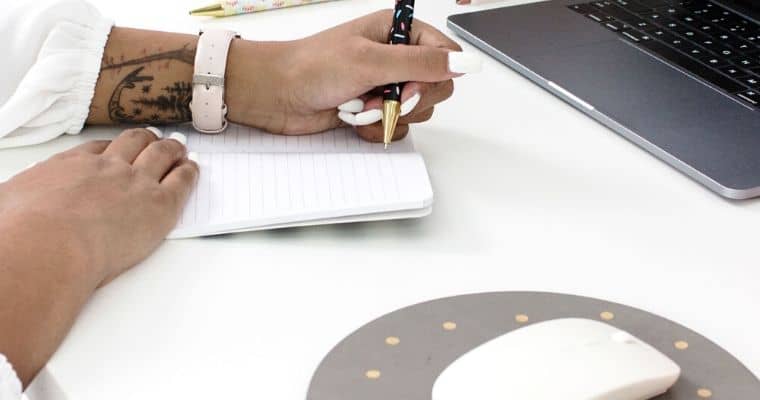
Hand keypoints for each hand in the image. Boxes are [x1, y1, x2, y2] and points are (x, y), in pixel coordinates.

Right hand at [0, 127, 197, 285]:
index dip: (112, 148)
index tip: (117, 149)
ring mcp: (136, 183)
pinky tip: (193, 169)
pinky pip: (182, 181)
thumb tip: (10, 202)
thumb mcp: (8, 202)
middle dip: (146, 140)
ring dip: (173, 150)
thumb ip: (16, 199)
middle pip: (134, 144)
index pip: (97, 149)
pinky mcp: (159, 205)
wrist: (49, 245)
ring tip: (180, 148)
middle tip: (155, 140)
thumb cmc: (21, 230)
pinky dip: (189, 172)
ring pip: (161, 155)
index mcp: (70, 166)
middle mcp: (107, 168)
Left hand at [225, 10, 480, 141]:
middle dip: (408, 101)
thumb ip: (423, 63)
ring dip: (387, 116)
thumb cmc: (313, 67)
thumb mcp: (371, 60)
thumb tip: (466, 63)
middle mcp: (395, 57)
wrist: (274, 94)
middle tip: (384, 99)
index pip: (444, 54)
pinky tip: (352, 119)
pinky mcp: (372, 110)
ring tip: (357, 106)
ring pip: (415, 111)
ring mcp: (384, 85)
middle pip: (435, 87)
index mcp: (398, 32)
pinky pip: (395, 128)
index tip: (411, 87)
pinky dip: (375, 129)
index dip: (437, 76)